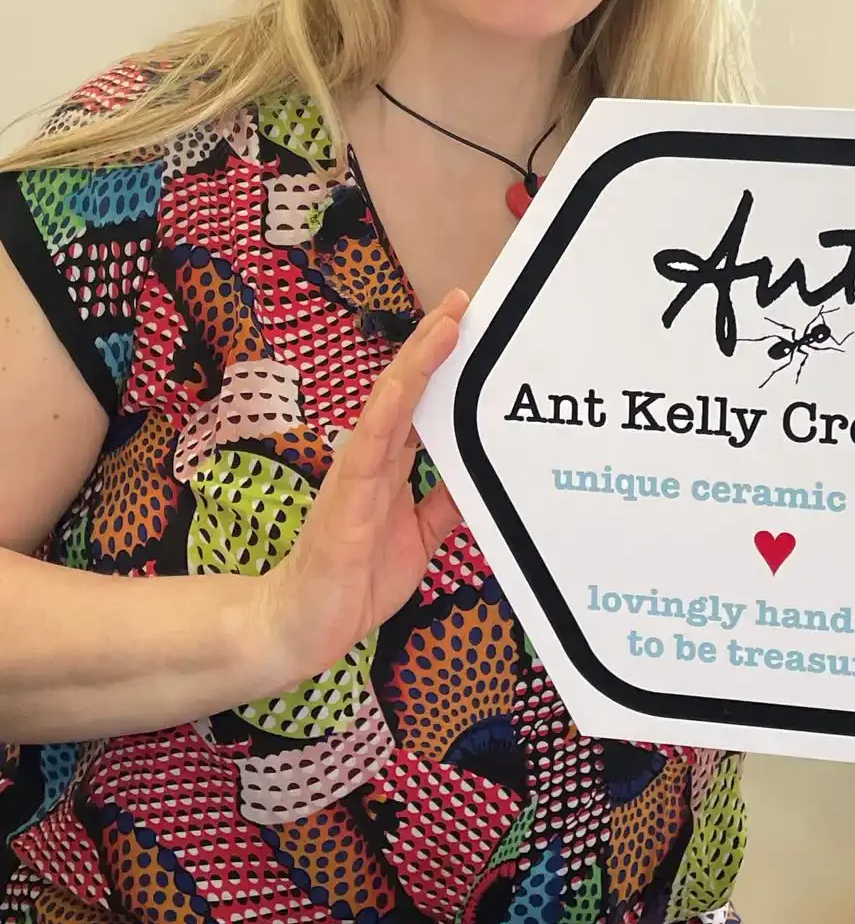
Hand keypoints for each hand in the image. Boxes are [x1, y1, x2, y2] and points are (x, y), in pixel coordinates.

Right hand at [253, 290, 467, 685]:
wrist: (304, 625)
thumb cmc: (355, 579)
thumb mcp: (421, 536)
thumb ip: (445, 502)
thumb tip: (482, 475)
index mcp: (390, 462)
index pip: (422, 399)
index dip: (444, 360)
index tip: (471, 321)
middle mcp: (374, 455)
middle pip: (408, 384)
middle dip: (435, 340)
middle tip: (465, 298)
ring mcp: (358, 467)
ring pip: (391, 398)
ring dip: (421, 356)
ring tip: (449, 318)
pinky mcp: (348, 490)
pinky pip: (372, 438)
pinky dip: (393, 403)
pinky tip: (411, 375)